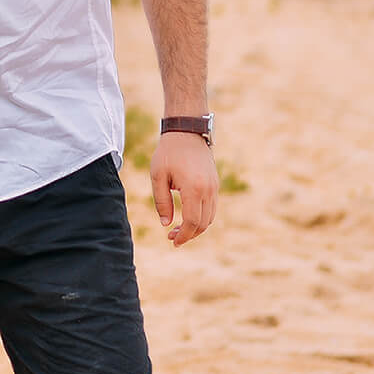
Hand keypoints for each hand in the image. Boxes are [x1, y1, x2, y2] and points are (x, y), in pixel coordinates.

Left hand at [151, 131, 217, 245]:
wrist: (187, 132)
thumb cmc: (169, 152)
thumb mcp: (158, 175)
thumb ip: (162, 201)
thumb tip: (166, 224)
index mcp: (194, 189)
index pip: (192, 222)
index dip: (184, 235)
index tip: (173, 241)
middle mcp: (208, 191)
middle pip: (203, 223)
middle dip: (189, 234)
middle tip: (172, 237)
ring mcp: (214, 188)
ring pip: (210, 217)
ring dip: (196, 227)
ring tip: (178, 229)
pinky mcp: (215, 184)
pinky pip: (212, 207)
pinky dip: (202, 217)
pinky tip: (188, 217)